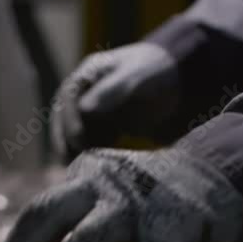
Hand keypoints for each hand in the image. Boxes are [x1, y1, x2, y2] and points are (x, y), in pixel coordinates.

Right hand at [51, 43, 179, 159]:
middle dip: (65, 140)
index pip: (68, 99)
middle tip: (69, 161)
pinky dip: (92, 154)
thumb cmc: (155, 70)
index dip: (69, 120)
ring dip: (76, 151)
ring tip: (79, 170)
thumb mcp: (135, 76)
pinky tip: (96, 169)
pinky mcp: (106, 126)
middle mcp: (84, 93)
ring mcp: (94, 111)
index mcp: (87, 75)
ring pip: (76, 133)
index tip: (78, 139)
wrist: (177, 78)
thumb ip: (111, 90)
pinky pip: (93, 142)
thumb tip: (83, 109)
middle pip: (64, 118)